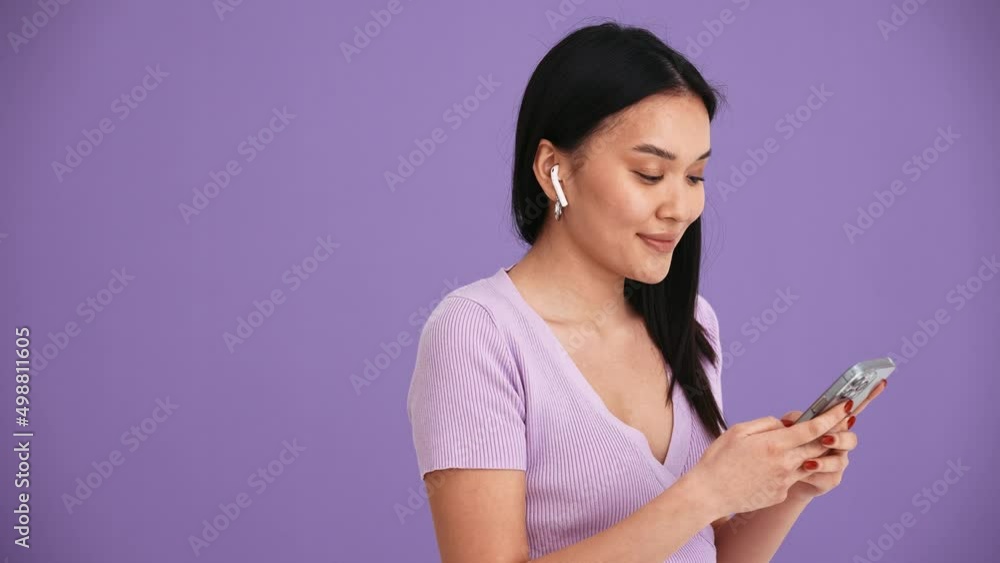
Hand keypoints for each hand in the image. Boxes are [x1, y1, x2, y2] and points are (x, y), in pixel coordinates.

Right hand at [688, 394, 854, 517]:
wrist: (709, 494)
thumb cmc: (718, 459)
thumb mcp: (738, 431)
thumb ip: (766, 424)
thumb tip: (785, 424)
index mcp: (774, 444)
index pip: (812, 428)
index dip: (832, 416)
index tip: (846, 407)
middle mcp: (785, 463)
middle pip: (818, 446)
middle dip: (832, 433)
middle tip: (843, 422)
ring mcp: (784, 481)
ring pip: (809, 463)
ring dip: (814, 452)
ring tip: (806, 443)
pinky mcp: (780, 494)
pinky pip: (791, 477)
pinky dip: (789, 468)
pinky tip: (768, 468)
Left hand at [779, 380, 888, 500]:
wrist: (783, 476)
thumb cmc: (789, 447)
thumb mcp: (788, 429)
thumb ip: (793, 420)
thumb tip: (791, 421)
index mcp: (832, 425)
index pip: (851, 409)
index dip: (868, 396)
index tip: (881, 381)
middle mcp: (839, 442)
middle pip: (850, 437)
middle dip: (839, 438)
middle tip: (825, 439)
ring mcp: (838, 461)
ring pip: (840, 460)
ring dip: (824, 460)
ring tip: (808, 462)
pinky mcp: (831, 479)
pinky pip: (828, 476)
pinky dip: (815, 472)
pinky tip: (804, 470)